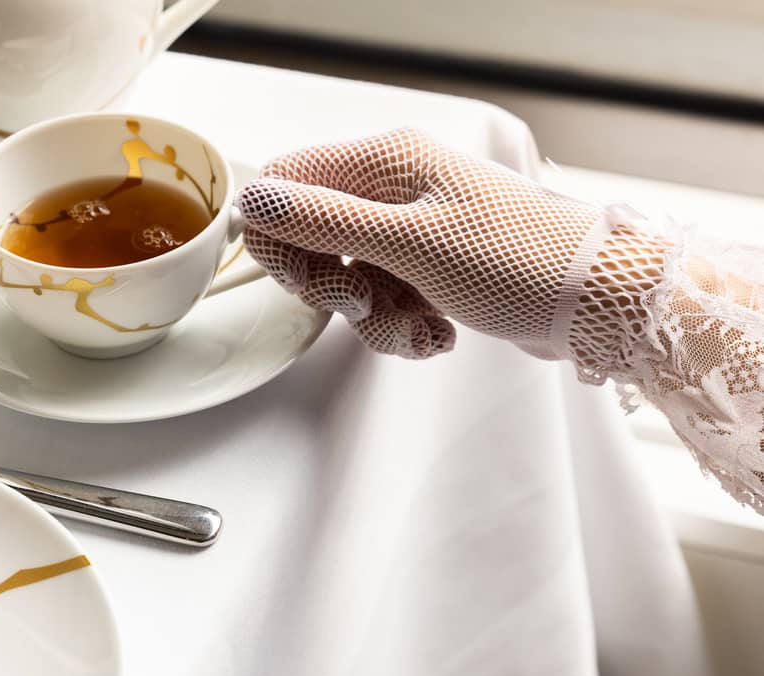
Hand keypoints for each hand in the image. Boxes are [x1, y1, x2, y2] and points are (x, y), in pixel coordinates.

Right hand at [238, 128, 642, 359]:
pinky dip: (400, 324)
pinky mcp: (431, 264)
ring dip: (372, 318)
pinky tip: (436, 333)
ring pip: (348, 277)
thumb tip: (253, 198)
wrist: (601, 301)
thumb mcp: (408, 244)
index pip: (287, 183)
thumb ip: (323, 221)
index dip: (281, 238)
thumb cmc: (521, 262)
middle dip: (333, 289)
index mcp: (387, 162)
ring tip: (418, 328)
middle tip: (366, 306)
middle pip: (313, 238)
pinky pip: (383, 297)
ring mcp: (414, 226)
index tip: (307, 281)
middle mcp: (396, 186)